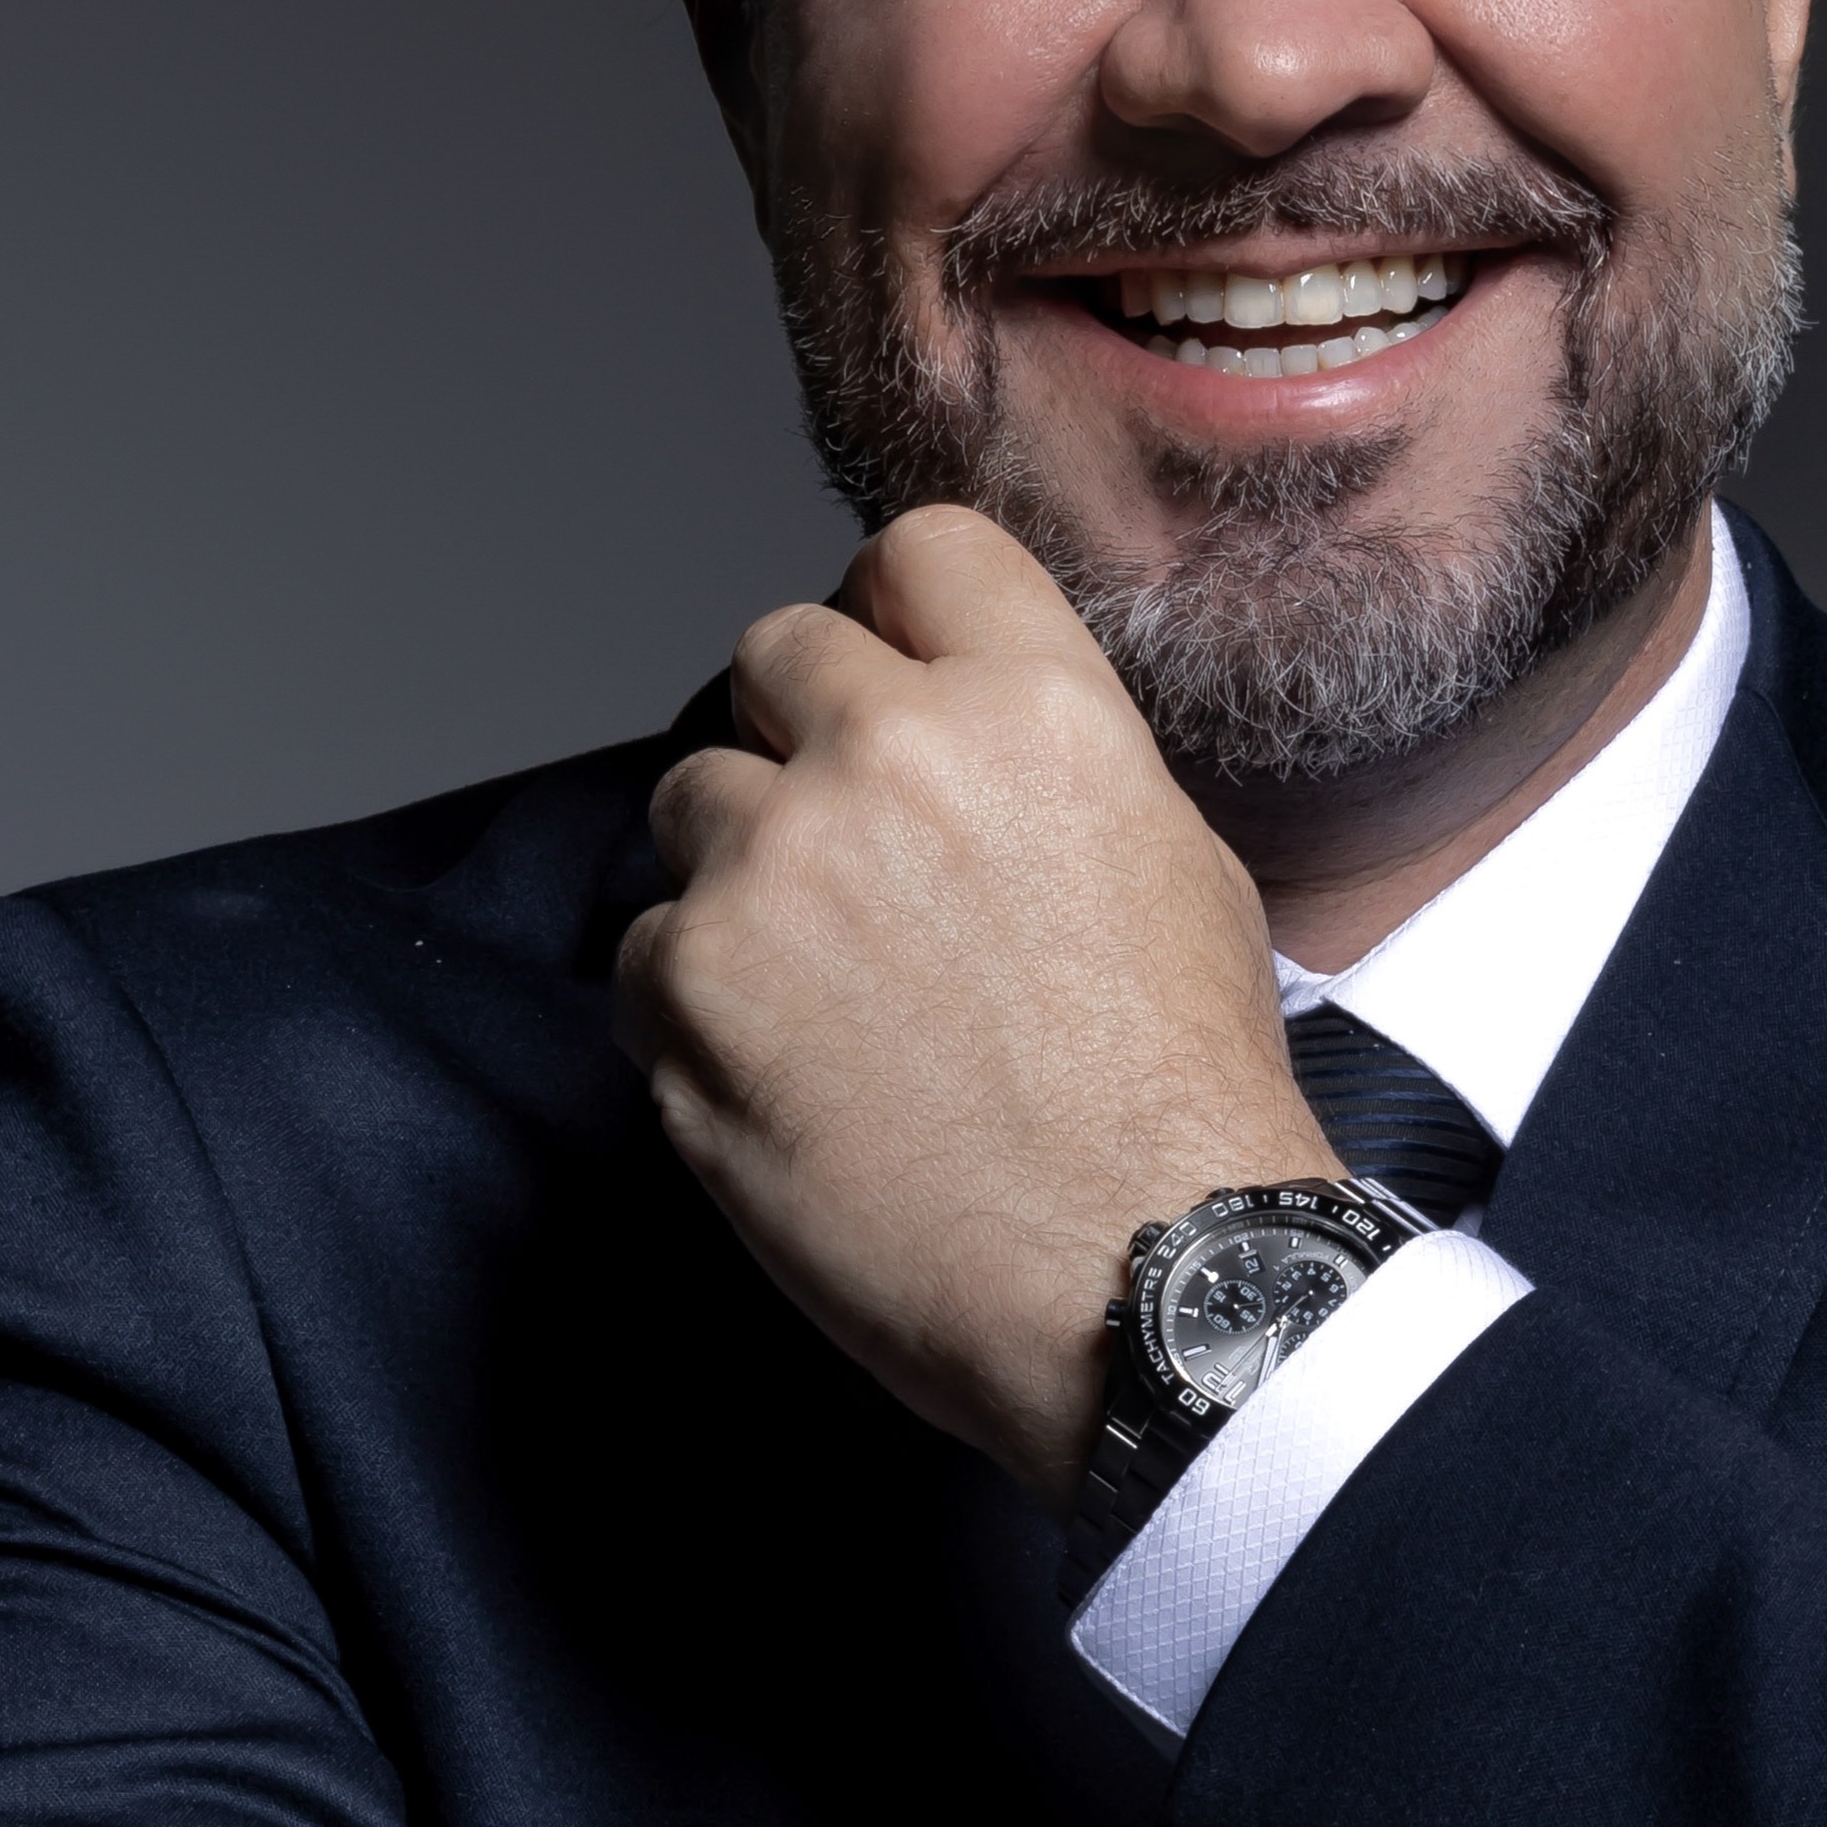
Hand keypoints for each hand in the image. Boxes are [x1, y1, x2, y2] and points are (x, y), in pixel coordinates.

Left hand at [614, 506, 1336, 1506]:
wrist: (1141, 1277)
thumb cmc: (1179, 1096)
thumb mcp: (1178, 863)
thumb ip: (1054, 761)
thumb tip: (971, 733)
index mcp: (1034, 707)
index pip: (916, 550)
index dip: (895, 614)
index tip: (889, 674)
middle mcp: (892, 755)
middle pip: (771, 654)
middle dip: (799, 735)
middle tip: (848, 850)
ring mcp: (774, 867)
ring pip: (693, 799)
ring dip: (741, 871)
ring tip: (828, 989)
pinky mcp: (690, 988)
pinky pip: (647, 949)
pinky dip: (698, 1005)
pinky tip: (793, 1077)